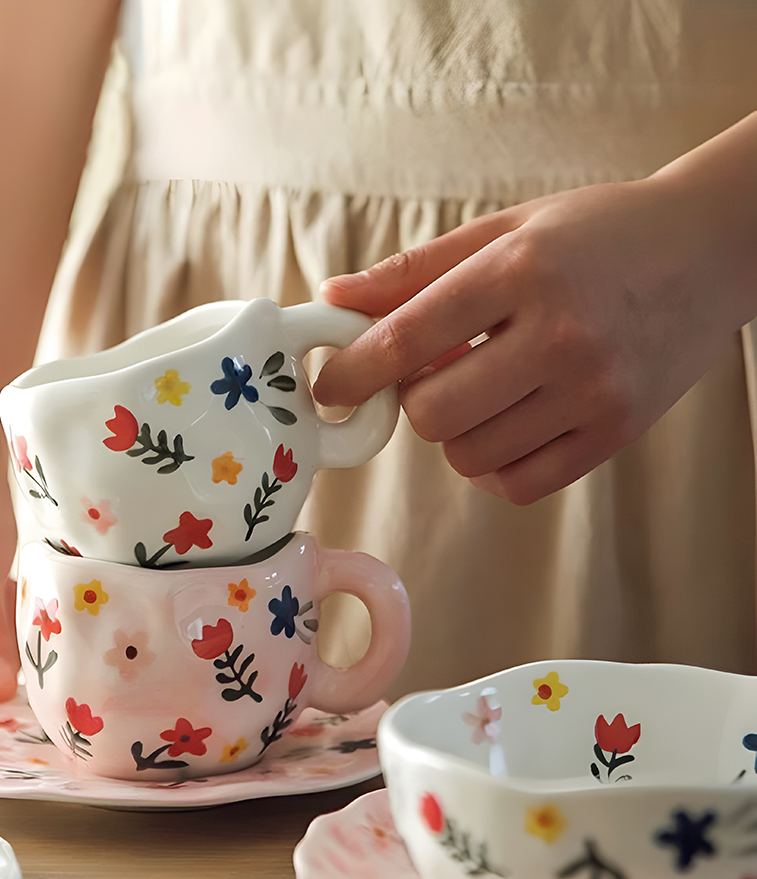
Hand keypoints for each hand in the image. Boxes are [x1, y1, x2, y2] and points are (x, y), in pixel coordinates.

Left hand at [313, 175, 747, 504]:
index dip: (352, 372)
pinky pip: (518, 484)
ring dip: (456, 432)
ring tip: (485, 390)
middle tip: (434, 375)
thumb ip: (414, 271)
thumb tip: (333, 301)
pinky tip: (508, 425)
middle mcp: (560, 335)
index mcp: (521, 270)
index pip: (406, 338)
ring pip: (469, 455)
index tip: (331, 387)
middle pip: (432, 413)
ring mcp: (594, 391)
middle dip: (415, 401)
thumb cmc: (598, 235)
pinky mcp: (616, 433)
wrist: (713, 249)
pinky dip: (495, 465)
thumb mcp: (505, 228)